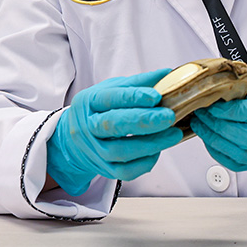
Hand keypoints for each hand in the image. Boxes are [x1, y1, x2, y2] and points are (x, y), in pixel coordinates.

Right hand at [45, 69, 182, 195]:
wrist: (72, 141)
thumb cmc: (98, 110)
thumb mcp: (112, 90)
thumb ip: (138, 83)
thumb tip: (167, 74)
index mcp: (89, 102)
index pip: (110, 98)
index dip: (134, 97)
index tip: (156, 96)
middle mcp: (88, 127)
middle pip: (113, 125)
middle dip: (143, 121)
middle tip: (169, 116)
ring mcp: (95, 150)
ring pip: (121, 151)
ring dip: (150, 144)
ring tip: (173, 134)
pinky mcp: (104, 169)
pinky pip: (125, 171)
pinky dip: (144, 162)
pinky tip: (158, 151)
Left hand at [190, 70, 246, 171]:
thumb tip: (238, 93)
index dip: (236, 110)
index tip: (215, 103)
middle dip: (220, 126)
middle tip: (203, 112)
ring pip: (243, 156)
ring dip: (216, 141)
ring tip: (201, 124)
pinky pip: (240, 165)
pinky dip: (221, 154)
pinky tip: (209, 140)